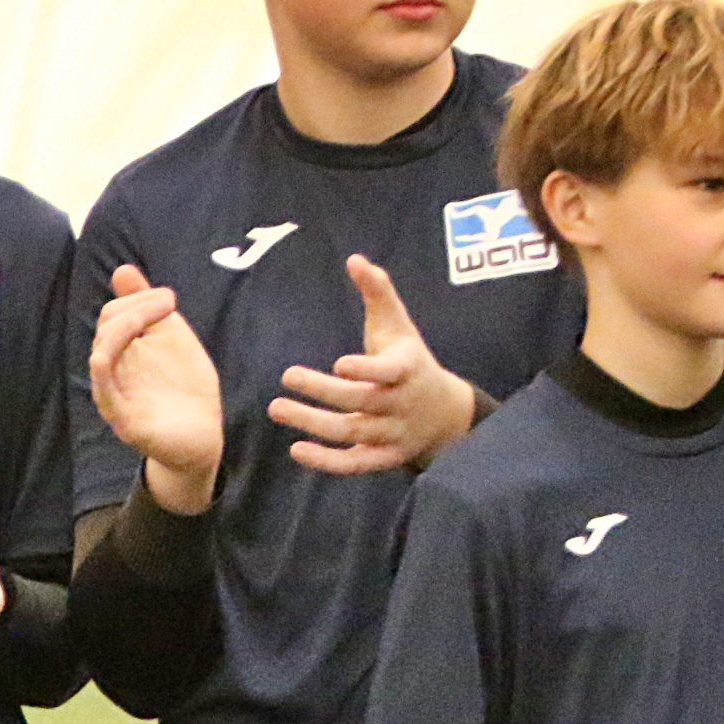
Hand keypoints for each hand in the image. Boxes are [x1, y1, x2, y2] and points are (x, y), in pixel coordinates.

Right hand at [89, 264, 222, 514]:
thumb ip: (149, 308)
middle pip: (106, 330)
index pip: (112, 315)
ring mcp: (115, 397)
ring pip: (102, 357)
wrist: (202, 438)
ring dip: (126, 328)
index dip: (137, 299)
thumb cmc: (185, 388)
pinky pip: (104, 393)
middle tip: (169, 304)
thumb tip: (122, 269)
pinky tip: (108, 355)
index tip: (170, 298)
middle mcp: (114, 372)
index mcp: (123, 352)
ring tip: (160, 315)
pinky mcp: (124, 422)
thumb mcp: (171, 339)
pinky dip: (103, 371)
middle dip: (135, 309)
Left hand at [272, 256, 479, 474]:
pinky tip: (297, 449)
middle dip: (324, 392)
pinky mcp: (384, 457)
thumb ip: (378, 292)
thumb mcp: (399, 326)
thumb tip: (355, 259)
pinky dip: (328, 462)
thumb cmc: (411, 360)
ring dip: (314, 424)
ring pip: (353, 433)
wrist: (446, 413)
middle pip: (361, 402)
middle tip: (287, 376)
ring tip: (276, 408)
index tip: (340, 364)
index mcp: (408, 369)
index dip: (367, 370)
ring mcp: (393, 434)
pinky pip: (356, 465)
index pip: (390, 372)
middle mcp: (401, 403)